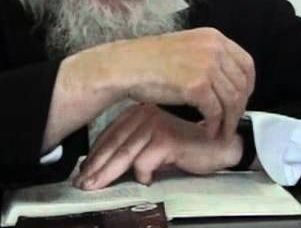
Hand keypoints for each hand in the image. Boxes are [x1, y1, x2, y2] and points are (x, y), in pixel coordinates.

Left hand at [73, 104, 242, 189]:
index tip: (81, 173)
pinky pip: (145, 161)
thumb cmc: (186, 148)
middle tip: (82, 184)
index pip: (109, 136)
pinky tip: (145, 181)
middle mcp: (144, 115)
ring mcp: (156, 125)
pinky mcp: (167, 138)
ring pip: (124, 153)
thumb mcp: (153, 146)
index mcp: (137, 114)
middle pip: (113, 145)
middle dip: (95, 167)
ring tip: (96, 186)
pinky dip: (142, 174)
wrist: (218, 146)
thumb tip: (102, 168)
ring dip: (108, 173)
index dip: (93, 157)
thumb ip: (132, 150)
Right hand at [106, 27, 254, 139]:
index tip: (243, 99)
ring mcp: (207, 67)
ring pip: (231, 100)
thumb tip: (225, 78)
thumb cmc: (149, 59)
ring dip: (229, 120)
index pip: (246, 63)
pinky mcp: (197, 87)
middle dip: (239, 107)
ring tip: (222, 131)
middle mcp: (214, 49)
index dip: (248, 85)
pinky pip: (216, 111)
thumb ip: (208, 57)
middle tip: (232, 121)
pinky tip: (209, 131)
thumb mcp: (186, 46)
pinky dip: (215, 125)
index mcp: (213, 37)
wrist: (127, 65)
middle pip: (241, 84)